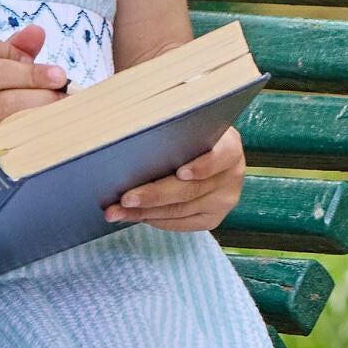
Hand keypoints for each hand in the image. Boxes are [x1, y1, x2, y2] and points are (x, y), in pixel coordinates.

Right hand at [0, 21, 67, 123]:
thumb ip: (10, 51)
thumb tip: (37, 31)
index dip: (12, 50)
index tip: (30, 59)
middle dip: (33, 74)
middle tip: (60, 78)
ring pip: (2, 103)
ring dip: (38, 99)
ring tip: (62, 101)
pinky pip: (7, 132)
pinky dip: (31, 124)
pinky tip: (46, 123)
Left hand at [104, 126, 245, 231]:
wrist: (205, 153)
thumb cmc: (186, 133)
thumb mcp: (185, 124)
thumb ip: (168, 128)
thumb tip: (129, 127)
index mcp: (229, 146)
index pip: (220, 157)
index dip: (202, 166)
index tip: (181, 172)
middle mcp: (231, 176)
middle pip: (191, 190)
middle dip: (154, 195)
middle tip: (125, 198)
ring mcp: (223, 200)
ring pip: (180, 211)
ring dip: (144, 212)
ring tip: (116, 211)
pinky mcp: (212, 218)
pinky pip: (180, 223)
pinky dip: (153, 220)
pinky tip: (132, 215)